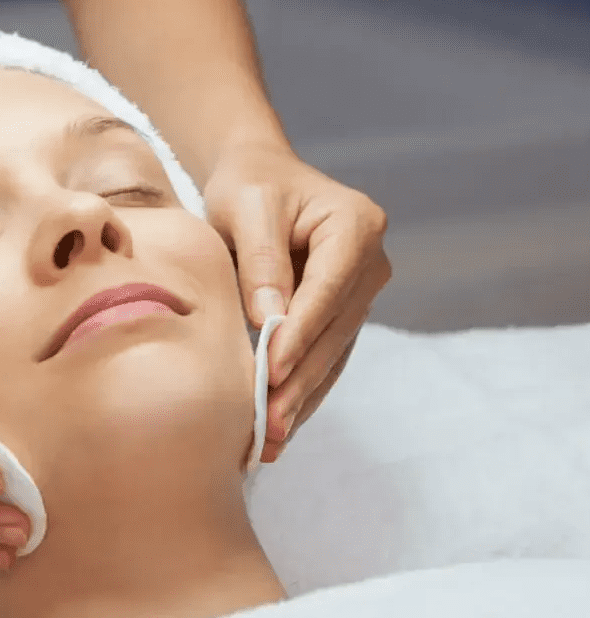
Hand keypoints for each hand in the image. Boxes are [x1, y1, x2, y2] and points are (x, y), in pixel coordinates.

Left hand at [204, 142, 390, 461]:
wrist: (259, 178)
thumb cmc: (250, 186)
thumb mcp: (246, 207)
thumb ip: (261, 260)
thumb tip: (269, 319)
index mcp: (355, 225)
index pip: (327, 289)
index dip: (300, 335)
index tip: (271, 373)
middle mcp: (370, 262)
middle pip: (334, 331)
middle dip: (300, 380)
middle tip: (268, 424)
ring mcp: (361, 291)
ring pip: (333, 353)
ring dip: (303, 398)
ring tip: (270, 440)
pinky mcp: (342, 314)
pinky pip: (325, 357)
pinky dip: (303, 391)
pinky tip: (281, 425)